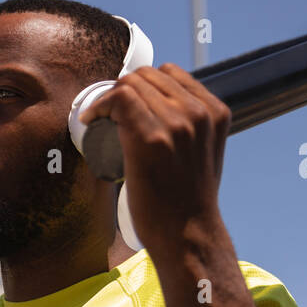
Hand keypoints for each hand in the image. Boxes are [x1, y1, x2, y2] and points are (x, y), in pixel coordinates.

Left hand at [78, 63, 230, 252]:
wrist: (187, 234)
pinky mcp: (150, 139)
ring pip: (130, 84)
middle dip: (123, 90)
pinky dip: (99, 105)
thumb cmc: (189, 201)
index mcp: (215, 112)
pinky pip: (118, 99)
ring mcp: (176, 124)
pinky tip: (91, 118)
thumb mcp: (205, 153)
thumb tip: (167, 113)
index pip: (171, 73)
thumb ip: (195, 129)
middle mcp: (198, 113)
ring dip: (109, 98)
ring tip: (99, 118)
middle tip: (109, 113)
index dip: (143, 84)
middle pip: (147, 76)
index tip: (128, 103)